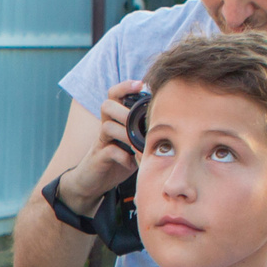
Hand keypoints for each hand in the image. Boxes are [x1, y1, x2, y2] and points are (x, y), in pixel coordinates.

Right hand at [58, 80, 145, 209]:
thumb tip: (173, 124)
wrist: (92, 182)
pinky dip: (123, 157)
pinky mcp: (98, 158)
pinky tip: (131, 162)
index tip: (141, 84)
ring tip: (137, 145)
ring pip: (107, 126)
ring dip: (125, 135)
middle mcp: (105, 127)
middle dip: (123, 112)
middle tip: (135, 123)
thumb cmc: (117, 161)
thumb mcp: (133, 144)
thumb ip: (145, 133)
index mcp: (115, 120)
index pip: (114, 95)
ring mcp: (101, 142)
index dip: (125, 86)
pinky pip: (110, 151)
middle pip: (106, 106)